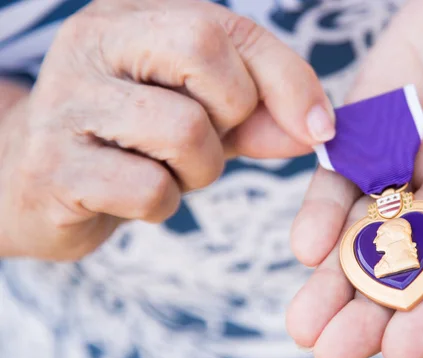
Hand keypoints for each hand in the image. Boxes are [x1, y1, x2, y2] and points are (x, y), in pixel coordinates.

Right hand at [0, 0, 331, 259]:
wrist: (34, 183)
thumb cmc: (129, 142)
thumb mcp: (201, 117)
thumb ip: (258, 115)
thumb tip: (316, 129)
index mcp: (132, 17)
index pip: (229, 27)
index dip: (287, 79)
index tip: (317, 127)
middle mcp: (93, 43)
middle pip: (204, 52)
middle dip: (232, 115)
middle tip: (209, 141)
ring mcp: (67, 102)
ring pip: (184, 129)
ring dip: (199, 169)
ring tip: (169, 172)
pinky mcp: (54, 167)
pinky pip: (149, 188)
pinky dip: (162, 204)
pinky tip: (134, 197)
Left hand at [286, 0, 422, 357]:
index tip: (400, 351)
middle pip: (412, 264)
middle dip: (372, 312)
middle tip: (331, 353)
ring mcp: (408, 166)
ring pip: (368, 236)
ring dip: (335, 281)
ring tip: (304, 326)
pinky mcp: (370, 139)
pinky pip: (342, 183)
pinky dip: (322, 217)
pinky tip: (303, 248)